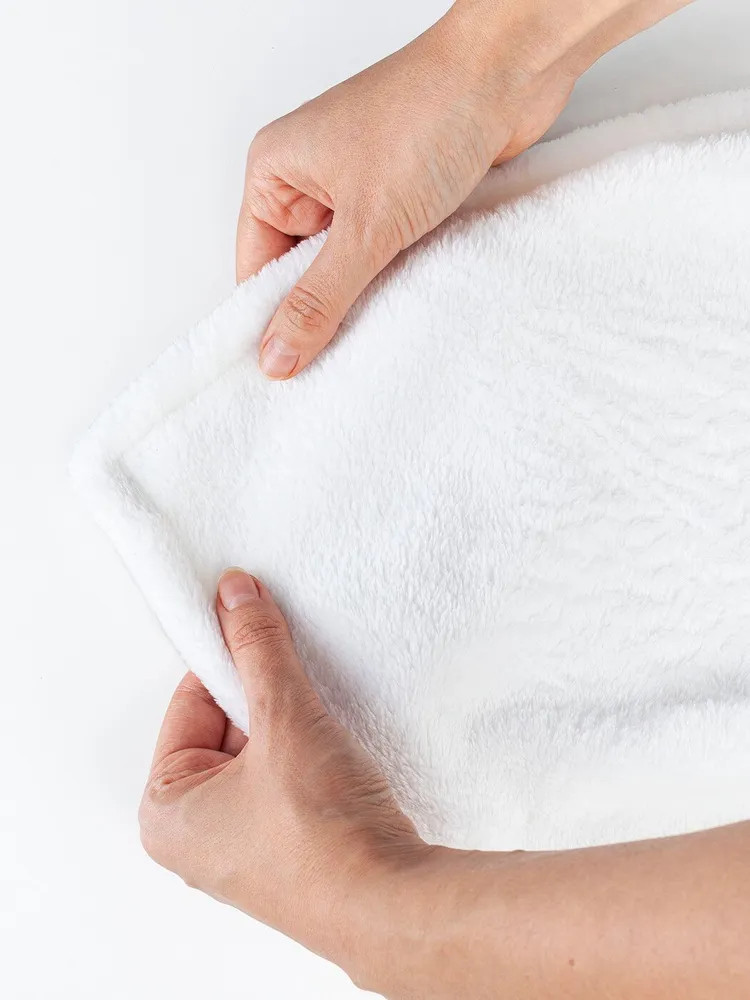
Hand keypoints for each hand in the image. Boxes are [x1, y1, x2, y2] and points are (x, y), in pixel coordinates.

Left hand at [140, 570, 749, 997]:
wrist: (403, 909)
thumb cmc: (330, 837)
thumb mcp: (285, 718)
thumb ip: (259, 646)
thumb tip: (232, 587)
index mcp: (171, 811)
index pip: (187, 698)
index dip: (226, 654)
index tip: (256, 615)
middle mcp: (204, 834)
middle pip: (231, 719)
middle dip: (268, 684)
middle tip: (303, 653)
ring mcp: (259, 842)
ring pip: (271, 744)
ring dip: (302, 711)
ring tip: (332, 691)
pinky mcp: (312, 841)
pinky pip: (305, 768)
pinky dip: (325, 740)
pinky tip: (354, 727)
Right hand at [238, 0, 689, 379]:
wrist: (509, 73)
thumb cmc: (430, 113)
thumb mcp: (366, 226)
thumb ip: (320, 297)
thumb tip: (278, 354)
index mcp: (274, 169)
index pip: (254, 266)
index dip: (270, 318)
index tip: (288, 369)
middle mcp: (308, 175)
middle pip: (298, 270)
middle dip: (322, 308)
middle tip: (337, 355)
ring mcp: (355, 184)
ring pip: (344, 264)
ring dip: (362, 291)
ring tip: (378, 317)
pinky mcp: (397, 193)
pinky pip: (380, 251)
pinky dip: (392, 273)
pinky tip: (406, 293)